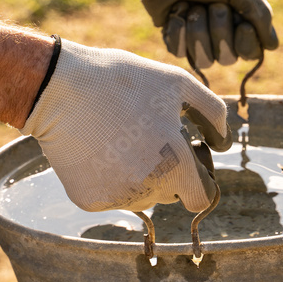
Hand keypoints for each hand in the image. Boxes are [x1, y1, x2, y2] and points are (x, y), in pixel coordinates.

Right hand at [19, 39, 230, 211]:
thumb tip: (224, 143)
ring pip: (141, 198)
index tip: (186, 162)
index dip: (197, 180)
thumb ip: (212, 112)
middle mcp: (150, 187)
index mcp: (176, 163)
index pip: (200, 198)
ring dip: (138, 178)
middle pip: (169, 196)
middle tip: (145, 139)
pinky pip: (110, 198)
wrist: (58, 88)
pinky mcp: (89, 200)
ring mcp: (117, 197)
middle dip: (166, 174)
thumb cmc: (123, 81)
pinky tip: (97, 150)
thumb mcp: (177, 83)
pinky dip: (107, 180)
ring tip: (119, 140)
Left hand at [113, 0, 278, 68]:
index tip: (242, 24)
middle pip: (227, 58)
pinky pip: (180, 53)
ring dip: (198, 29)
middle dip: (219, 29)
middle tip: (212, 4)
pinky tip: (175, 10)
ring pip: (204, 60)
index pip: (251, 53)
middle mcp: (220, 33)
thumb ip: (262, 19)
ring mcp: (196, 38)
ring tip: (191, 5)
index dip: (246, 42)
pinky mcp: (174, 38)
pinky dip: (178, 29)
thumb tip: (272, 46)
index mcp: (241, 21)